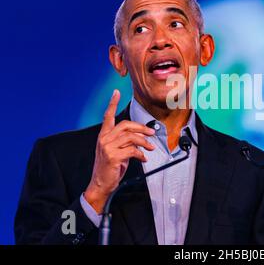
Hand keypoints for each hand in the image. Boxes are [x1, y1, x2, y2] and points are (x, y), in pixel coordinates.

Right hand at [84, 89, 154, 212]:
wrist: (100, 184)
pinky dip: (141, 154)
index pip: (107, 116)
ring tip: (150, 148)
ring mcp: (107, 147)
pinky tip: (143, 158)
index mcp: (103, 135)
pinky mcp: (113, 157)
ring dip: (144, 142)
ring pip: (131, 137)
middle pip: (126, 125)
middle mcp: (104, 139)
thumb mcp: (116, 151)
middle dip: (141, 128)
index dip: (112, 103)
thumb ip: (125, 141)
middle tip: (151, 133)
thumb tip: (142, 137)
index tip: (116, 92)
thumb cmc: (110, 168)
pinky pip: (132, 151)